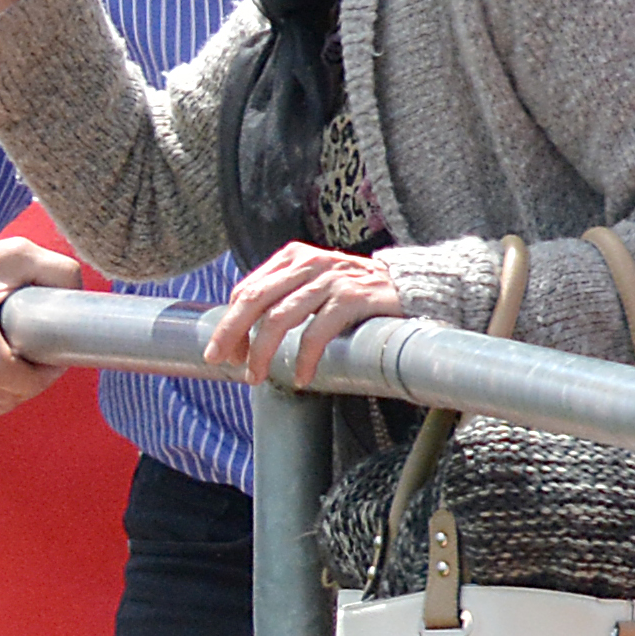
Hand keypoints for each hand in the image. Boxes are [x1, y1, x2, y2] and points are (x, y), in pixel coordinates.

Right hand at [0, 228, 87, 414]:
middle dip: (31, 384)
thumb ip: (62, 271)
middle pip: (0, 392)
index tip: (53, 359)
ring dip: (12, 391)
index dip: (39, 377)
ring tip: (19, 362)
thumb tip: (85, 307)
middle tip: (41, 361)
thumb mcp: (22, 253)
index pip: (4, 373)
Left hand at [201, 238, 401, 385]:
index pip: (247, 289)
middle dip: (231, 333)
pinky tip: (302, 377)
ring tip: (255, 376)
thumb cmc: (358, 292)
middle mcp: (308, 263)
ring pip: (279, 317)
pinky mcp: (353, 298)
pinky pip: (317, 332)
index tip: (225, 351)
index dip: (230, 322)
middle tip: (219, 361)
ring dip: (262, 352)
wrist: (415, 287)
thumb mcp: (316, 283)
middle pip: (254, 299)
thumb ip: (285, 296)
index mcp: (292, 258)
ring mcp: (330, 279)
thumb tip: (243, 332)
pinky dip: (304, 358)